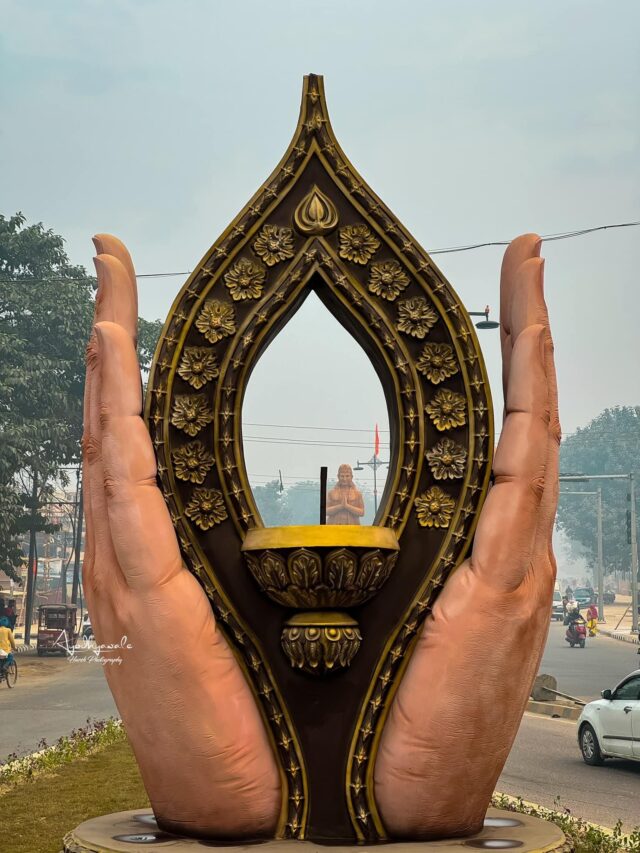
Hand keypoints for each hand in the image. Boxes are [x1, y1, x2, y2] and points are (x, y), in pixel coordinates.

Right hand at [82, 236, 280, 837]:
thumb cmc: (288, 715)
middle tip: (111, 267)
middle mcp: (146, 547)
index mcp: (183, 547)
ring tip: (108, 288)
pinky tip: (116, 357)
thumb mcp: (311, 609)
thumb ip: (316, 541)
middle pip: (123, 423)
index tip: (150, 302)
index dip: (149, 368)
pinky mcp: (143, 592)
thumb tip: (352, 487)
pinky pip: (124, 486)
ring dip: (111, 361)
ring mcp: (135, 568)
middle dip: (116, 339)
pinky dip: (116, 419)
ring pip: (112, 441)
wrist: (280, 810)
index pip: (162, 435)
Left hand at [374, 234, 558, 837]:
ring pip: (530, 429)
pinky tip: (534, 335)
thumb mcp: (309, 609)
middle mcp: (489, 542)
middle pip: (512, 417)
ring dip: (531, 343)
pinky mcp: (505, 584)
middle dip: (524, 331)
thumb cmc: (344, 718)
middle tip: (526, 256)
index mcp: (449, 544)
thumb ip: (323, 543)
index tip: (480, 294)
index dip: (486, 363)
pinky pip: (527, 470)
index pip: (472, 431)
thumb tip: (317, 493)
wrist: (361, 814)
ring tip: (531, 268)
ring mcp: (508, 561)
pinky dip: (534, 397)